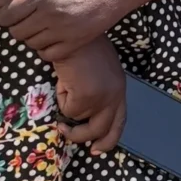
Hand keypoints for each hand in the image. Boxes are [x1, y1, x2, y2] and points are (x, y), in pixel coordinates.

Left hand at [0, 0, 146, 61]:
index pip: (6, 15)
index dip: (3, 14)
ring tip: (37, 26)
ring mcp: (64, 30)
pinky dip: (45, 48)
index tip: (9, 10)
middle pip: (16, 32)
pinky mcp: (77, 41)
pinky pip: (49, 54)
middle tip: (22, 19)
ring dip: (30, 37)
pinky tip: (50, 37)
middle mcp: (50, 13)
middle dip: (15, 26)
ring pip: (31, 44)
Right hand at [54, 37, 126, 154]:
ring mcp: (102, 97)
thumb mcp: (95, 71)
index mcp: (119, 88)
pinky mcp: (87, 96)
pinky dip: (60, 96)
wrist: (71, 30)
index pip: (120, 121)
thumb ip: (95, 92)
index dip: (108, 139)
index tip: (96, 150)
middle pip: (102, 130)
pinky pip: (67, 110)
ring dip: (66, 105)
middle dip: (82, 137)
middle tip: (66, 133)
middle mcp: (116, 95)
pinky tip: (62, 78)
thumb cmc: (79, 46)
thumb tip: (79, 115)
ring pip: (79, 119)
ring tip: (63, 83)